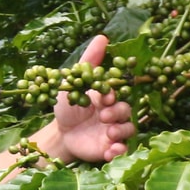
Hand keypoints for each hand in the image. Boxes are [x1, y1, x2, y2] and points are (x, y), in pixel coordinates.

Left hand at [32, 35, 136, 164]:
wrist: (60, 134)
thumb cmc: (68, 107)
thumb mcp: (73, 84)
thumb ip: (88, 63)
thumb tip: (102, 37)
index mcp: (108, 97)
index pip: (118, 93)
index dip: (114, 95)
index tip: (105, 97)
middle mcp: (116, 114)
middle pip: (127, 111)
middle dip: (118, 113)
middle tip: (103, 116)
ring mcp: (115, 132)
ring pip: (129, 130)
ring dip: (122, 132)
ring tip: (109, 134)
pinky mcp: (111, 148)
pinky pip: (122, 151)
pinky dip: (119, 152)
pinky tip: (110, 151)